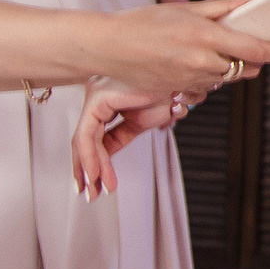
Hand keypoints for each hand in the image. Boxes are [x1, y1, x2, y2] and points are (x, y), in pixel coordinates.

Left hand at [70, 77, 199, 196]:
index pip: (96, 138)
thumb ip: (125, 134)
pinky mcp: (98, 100)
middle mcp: (100, 99)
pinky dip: (90, 157)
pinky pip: (87, 135)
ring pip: (84, 141)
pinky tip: (96, 174)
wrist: (185, 75)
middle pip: (85, 141)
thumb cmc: (172, 88)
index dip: (97, 164)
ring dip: (91, 168)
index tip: (101, 185)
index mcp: (110, 102)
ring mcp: (97, 98)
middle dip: (87, 171)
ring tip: (96, 189)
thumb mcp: (147, 119)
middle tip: (91, 194)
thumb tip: (108, 155)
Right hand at [86, 0, 269, 92]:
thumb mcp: (184, 8)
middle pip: (245, 68)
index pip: (254, 50)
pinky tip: (194, 64)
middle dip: (253, 60)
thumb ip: (222, 7)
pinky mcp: (178, 91)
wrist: (106, 47)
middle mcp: (201, 62)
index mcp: (205, 36)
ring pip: (226, 79)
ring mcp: (190, 80)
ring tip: (212, 51)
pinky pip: (205, 88)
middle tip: (250, 46)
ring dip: (229, 68)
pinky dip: (208, 77)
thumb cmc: (142, 22)